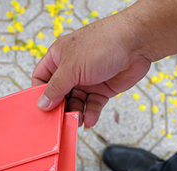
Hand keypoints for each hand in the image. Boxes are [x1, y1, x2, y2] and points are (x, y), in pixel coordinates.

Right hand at [32, 14, 150, 127]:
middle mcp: (71, 69)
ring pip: (75, 102)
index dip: (40, 93)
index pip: (41, 78)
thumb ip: (55, 88)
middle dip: (59, 108)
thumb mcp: (71, 68)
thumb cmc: (102, 44)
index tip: (41, 108)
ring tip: (77, 121)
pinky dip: (90, 113)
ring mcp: (87, 80)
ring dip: (75, 113)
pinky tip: (90, 120)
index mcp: (58, 58)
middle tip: (59, 120)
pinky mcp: (102, 89)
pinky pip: (92, 105)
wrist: (137, 43)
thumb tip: (42, 103)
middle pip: (58, 94)